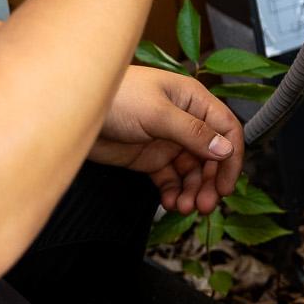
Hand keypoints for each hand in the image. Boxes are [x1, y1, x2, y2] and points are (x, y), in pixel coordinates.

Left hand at [90, 65, 244, 214]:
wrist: (72, 109)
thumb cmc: (115, 97)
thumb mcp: (158, 113)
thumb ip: (193, 132)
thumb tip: (225, 149)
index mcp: (192, 100)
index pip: (226, 128)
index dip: (231, 157)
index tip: (226, 184)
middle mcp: (184, 120)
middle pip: (211, 155)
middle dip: (210, 181)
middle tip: (205, 204)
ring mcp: (167, 140)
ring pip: (192, 171)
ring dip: (192, 190)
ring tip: (185, 206)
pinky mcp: (149, 158)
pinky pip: (170, 179)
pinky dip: (174, 193)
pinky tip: (170, 203)